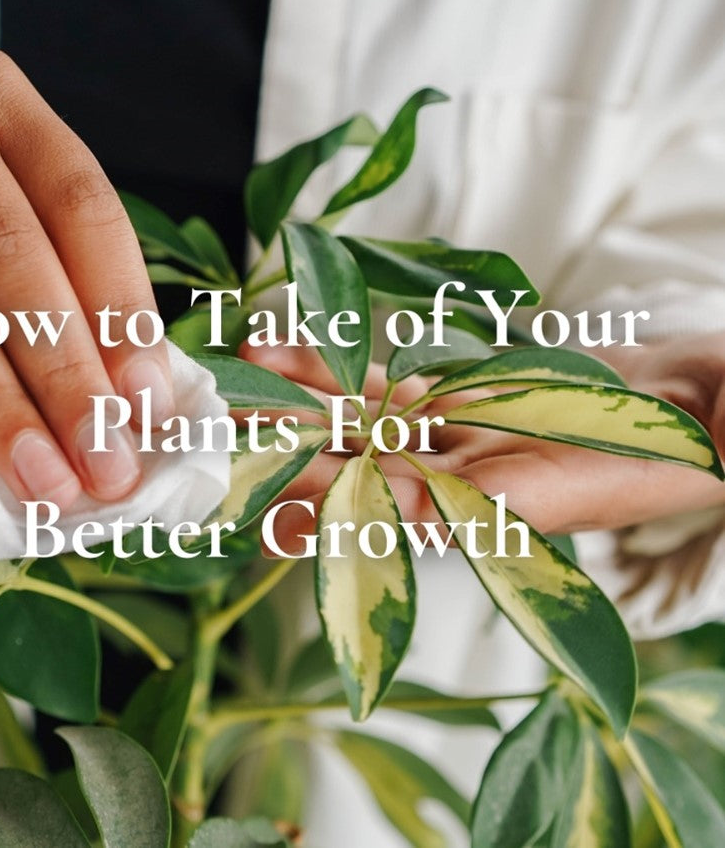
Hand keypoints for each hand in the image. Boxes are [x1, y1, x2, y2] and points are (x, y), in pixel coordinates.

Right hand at [0, 38, 172, 507]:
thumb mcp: (4, 166)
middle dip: (66, 376)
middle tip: (106, 463)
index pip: (83, 208)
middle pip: (11, 256)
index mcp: (3, 98)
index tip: (149, 403)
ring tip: (42, 478)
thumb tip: (126, 390)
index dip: (121, 311)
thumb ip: (61, 255)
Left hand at [240, 340, 724, 553]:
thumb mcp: (551, 490)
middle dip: (273, 448)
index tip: (241, 483)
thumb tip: (394, 512)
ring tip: (227, 377)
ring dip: (284, 401)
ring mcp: (425, 443)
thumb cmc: (624, 464)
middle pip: (334, 470)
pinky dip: (325, 366)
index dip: (299, 501)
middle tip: (208, 430)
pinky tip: (276, 348)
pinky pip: (368, 385)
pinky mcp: (433, 402)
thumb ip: (480, 508)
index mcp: (448, 526)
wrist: (666, 409)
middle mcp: (426, 490)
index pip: (358, 517)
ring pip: (340, 423)